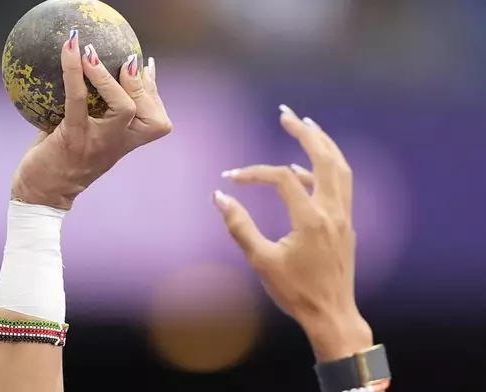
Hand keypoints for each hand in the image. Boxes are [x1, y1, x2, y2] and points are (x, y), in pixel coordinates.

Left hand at [12, 34, 171, 209]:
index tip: (147, 67)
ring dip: (110, 77)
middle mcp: (117, 143)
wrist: (42, 195)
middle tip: (129, 59)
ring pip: (124, 108)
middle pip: (150, 117)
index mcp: (123, 143)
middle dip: (144, 85)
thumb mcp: (83, 140)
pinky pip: (78, 99)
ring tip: (94, 52)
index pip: (154, 120)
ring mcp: (98, 141)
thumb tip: (81, 80)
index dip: (154, 92)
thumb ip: (90, 115)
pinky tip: (69, 49)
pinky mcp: (74, 137)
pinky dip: (74, 71)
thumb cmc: (59, 164)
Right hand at [214, 105, 371, 360]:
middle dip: (306, 132)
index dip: (254, 173)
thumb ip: (239, 226)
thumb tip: (219, 197)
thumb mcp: (261, 261)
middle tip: (287, 114)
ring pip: (340, 168)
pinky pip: (340, 186)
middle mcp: (332, 212)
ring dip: (323, 144)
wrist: (332, 315)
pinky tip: (305, 171)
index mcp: (310, 219)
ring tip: (306, 127)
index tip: (231, 178)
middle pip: (324, 158)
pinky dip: (324, 170)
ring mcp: (343, 217)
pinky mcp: (346, 225)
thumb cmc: (295, 292)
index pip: (282, 179)